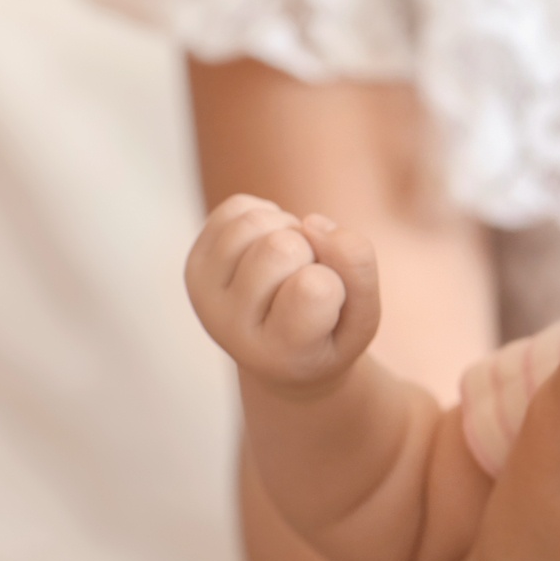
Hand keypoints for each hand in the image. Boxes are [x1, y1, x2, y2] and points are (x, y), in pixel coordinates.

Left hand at [184, 193, 378, 389]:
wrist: (281, 353)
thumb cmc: (330, 334)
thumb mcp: (365, 317)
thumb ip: (358, 267)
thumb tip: (312, 220)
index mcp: (278, 351)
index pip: (313, 288)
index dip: (335, 282)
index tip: (329, 308)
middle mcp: (228, 325)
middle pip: (279, 247)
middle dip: (310, 250)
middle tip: (310, 278)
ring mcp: (204, 292)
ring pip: (255, 221)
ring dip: (289, 229)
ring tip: (294, 261)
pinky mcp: (194, 264)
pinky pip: (236, 207)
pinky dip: (268, 214)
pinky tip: (271, 246)